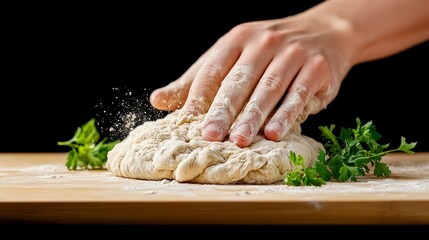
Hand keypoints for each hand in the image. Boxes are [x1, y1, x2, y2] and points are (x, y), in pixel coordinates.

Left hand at [150, 12, 352, 146]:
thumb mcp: (231, 56)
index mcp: (237, 40)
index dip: (199, 96)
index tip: (186, 121)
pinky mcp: (317, 68)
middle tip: (211, 136)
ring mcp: (292, 54)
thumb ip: (198, 79)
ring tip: (240, 140)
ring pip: (269, 89)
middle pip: (239, 80)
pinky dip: (287, 115)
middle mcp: (263, 43)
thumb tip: (158, 100)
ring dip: (254, 116)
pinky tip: (275, 133)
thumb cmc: (268, 52)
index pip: (213, 69)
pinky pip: (299, 94)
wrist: (323, 32)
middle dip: (223, 110)